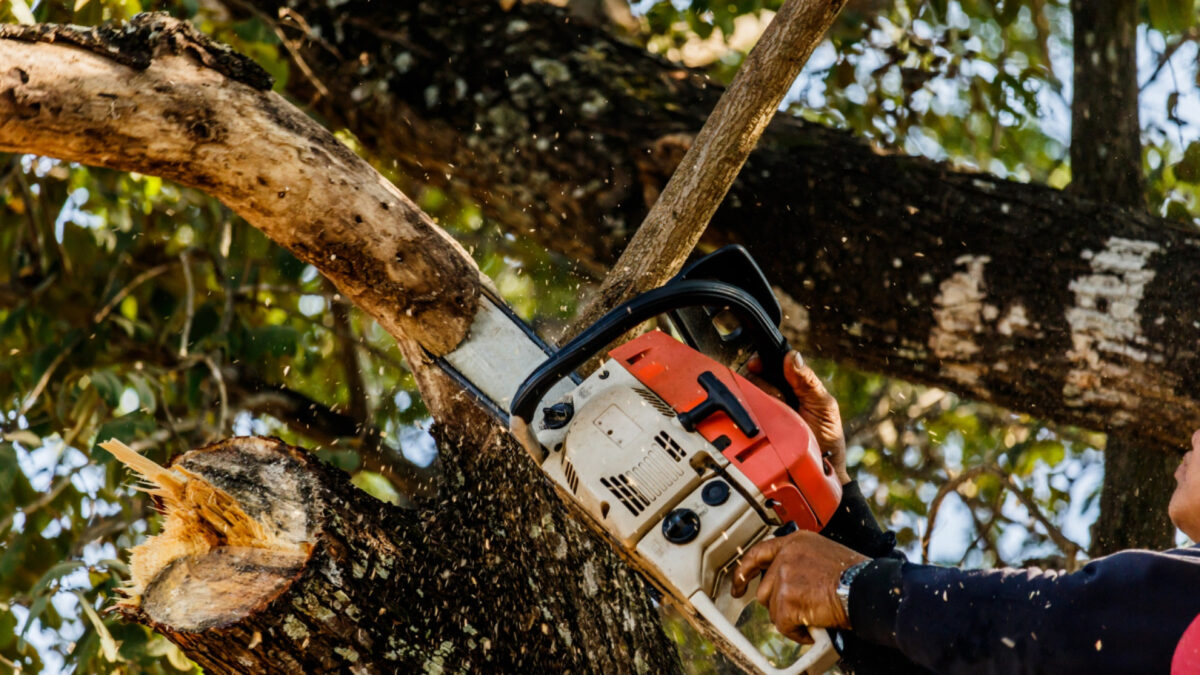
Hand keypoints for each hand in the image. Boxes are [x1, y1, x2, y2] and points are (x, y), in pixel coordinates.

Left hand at [730, 531, 867, 640]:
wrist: (866, 589)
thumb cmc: (854, 576)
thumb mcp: (823, 555)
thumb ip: (800, 562)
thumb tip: (787, 583)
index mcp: (795, 542)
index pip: (759, 553)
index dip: (744, 571)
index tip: (738, 583)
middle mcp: (786, 556)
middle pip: (765, 589)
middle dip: (779, 604)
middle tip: (798, 611)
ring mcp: (784, 576)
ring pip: (773, 609)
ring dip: (790, 618)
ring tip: (812, 617)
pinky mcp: (786, 599)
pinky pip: (783, 625)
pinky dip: (797, 632)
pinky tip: (813, 628)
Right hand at [747, 351, 849, 482]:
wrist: (821, 471)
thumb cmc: (827, 437)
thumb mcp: (824, 406)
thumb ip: (809, 381)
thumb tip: (792, 356)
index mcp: (793, 385)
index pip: (771, 364)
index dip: (762, 361)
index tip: (757, 365)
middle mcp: (774, 396)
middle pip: (755, 377)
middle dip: (767, 385)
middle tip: (783, 400)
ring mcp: (762, 412)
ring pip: (748, 393)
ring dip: (763, 400)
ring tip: (780, 415)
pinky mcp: (754, 427)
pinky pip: (743, 413)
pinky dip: (751, 412)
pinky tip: (766, 420)